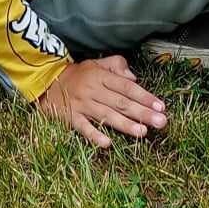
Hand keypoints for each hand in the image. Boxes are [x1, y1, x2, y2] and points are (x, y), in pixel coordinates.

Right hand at [36, 56, 167, 147]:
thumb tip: (134, 78)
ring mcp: (82, 105)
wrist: (47, 81)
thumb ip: (117, 66)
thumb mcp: (97, 64)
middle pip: (120, 103)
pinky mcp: (71, 117)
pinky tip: (107, 144)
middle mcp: (93, 90)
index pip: (127, 87)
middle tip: (161, 122)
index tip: (161, 106)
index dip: (144, 97)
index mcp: (101, 76)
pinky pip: (83, 127)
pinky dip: (95, 135)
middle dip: (142, 113)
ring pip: (106, 115)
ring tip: (143, 132)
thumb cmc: (79, 75)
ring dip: (125, 125)